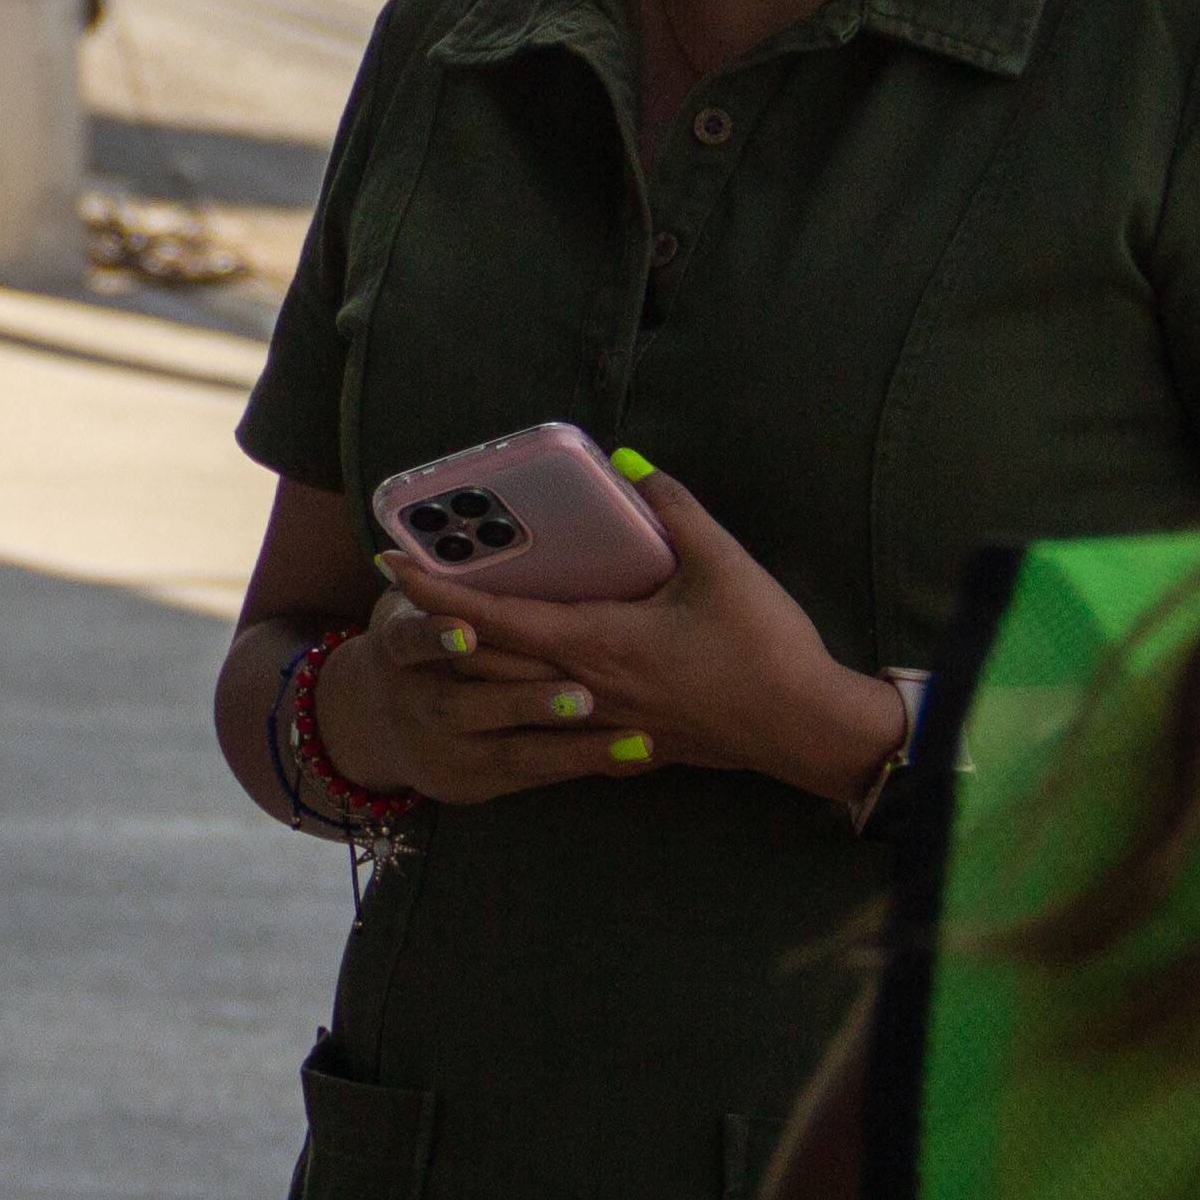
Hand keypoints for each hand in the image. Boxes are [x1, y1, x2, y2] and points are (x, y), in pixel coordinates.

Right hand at [305, 605, 640, 805]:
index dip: (437, 635)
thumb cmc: (411, 644)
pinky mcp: (473, 786)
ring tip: (635, 740)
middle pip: (468, 708)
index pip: (412, 640)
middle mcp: (419, 708)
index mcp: (398, 650)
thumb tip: (504, 519)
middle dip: (527, 702)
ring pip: (514, 754)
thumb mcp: (408, 607)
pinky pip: (535, 776)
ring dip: (574, 747)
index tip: (472, 633)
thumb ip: (443, 579)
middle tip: (585, 696)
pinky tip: (636, 756)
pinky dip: (586, 765)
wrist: (370, 723)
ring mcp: (445, 755)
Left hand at [376, 457, 906, 813]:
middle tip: (397, 587)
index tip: (392, 563)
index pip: (492, 618)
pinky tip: (508, 678)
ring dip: (468, 661)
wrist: (807, 730)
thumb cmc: (766, 648)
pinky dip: (516, 692)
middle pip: (485, 660)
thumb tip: (629, 464)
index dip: (436, 592)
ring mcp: (601, 718)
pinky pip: (551, 715)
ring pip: (513, 693)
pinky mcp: (625, 735)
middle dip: (434, 624)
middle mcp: (585, 685)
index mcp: (596, 643)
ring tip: (436, 626)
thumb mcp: (722, 564)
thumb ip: (673, 509)